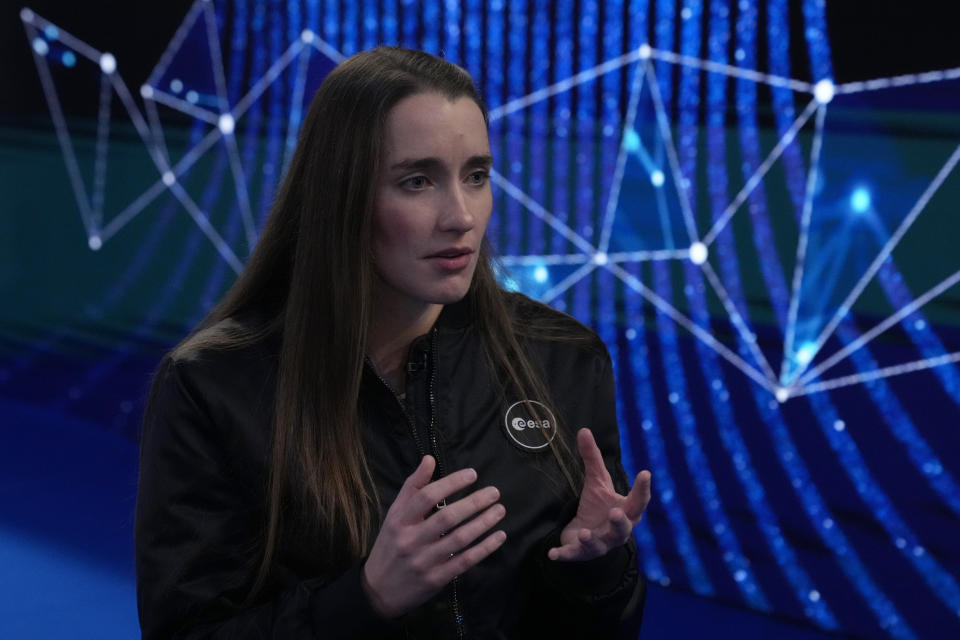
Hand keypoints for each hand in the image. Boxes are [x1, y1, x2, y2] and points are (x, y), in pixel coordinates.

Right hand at [362, 456, 506, 617]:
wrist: (378, 591)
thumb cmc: (390, 545)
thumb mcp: (394, 514)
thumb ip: (412, 487)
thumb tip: (429, 459)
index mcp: (400, 521)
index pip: (426, 496)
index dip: (451, 483)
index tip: (472, 474)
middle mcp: (411, 540)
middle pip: (446, 518)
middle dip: (473, 503)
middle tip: (494, 492)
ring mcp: (424, 561)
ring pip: (459, 540)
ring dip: (483, 523)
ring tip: (500, 510)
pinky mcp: (436, 579)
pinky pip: (464, 561)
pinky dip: (484, 548)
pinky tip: (499, 536)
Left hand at [548, 428, 651, 561]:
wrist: (586, 535)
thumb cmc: (598, 506)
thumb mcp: (596, 481)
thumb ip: (592, 458)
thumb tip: (584, 429)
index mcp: (626, 511)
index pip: (638, 501)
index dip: (642, 488)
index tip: (645, 472)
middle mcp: (616, 531)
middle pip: (623, 529)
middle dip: (620, 522)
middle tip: (616, 511)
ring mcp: (599, 544)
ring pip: (599, 545)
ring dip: (592, 540)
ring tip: (585, 532)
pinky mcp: (581, 553)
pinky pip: (573, 555)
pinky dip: (564, 555)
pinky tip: (552, 553)